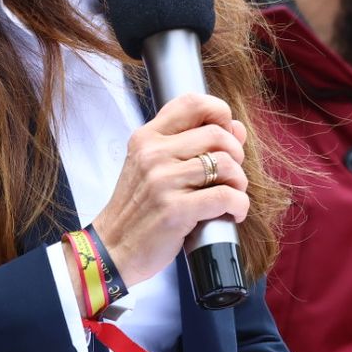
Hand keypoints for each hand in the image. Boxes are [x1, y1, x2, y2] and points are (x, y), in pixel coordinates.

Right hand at [90, 92, 248, 288]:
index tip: (226, 133)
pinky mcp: (175, 210)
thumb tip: (237, 128)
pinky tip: (234, 212)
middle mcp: (154, 154)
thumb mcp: (154, 167)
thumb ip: (191, 144)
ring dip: (239, 182)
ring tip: (232, 195)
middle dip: (236, 154)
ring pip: (225, 164)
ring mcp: (163, 181)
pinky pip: (225, 196)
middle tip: (230, 174)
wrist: (112, 249)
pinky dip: (239, 205)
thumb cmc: (137, 209)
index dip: (220, 113)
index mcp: (147, 138)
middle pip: (217, 134)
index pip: (192, 102)